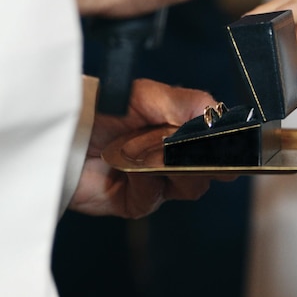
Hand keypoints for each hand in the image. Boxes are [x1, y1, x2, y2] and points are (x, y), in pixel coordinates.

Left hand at [69, 78, 233, 218]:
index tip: (234, 145)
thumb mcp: (148, 95)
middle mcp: (174, 157)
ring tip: (150, 153)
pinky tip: (129, 168)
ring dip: (173, 170)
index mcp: (182, 130)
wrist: (62, 133)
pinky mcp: (136, 201)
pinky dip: (145, 183)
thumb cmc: (102, 108)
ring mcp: (157, 180)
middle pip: (211, 170)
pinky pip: (154, 199)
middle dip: (205, 161)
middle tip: (194, 151)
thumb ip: (188, 103)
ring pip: (189, 187)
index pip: (218, 142)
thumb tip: (219, 112)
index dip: (228, 146)